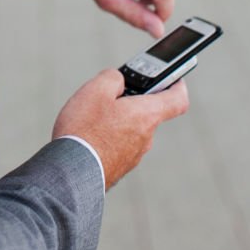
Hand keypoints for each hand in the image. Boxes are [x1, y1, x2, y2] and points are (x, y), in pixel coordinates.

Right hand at [52, 68, 188, 189]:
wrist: (71, 172)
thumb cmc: (85, 131)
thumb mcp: (96, 89)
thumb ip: (113, 77)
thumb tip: (118, 80)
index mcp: (146, 115)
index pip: (178, 100)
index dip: (177, 85)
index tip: (174, 77)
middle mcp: (146, 137)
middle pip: (147, 112)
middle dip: (131, 100)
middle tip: (110, 92)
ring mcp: (133, 155)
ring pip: (130, 129)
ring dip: (116, 119)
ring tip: (91, 115)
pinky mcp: (119, 167)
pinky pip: (118, 144)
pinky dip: (107, 136)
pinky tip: (88, 133)